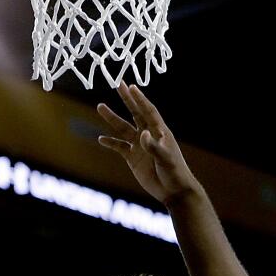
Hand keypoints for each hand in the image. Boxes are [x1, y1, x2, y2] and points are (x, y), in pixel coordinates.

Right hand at [97, 84, 196, 205]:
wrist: (173, 191)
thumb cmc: (174, 173)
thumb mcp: (166, 159)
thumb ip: (153, 146)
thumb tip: (142, 134)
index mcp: (160, 131)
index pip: (148, 111)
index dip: (140, 99)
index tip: (131, 86)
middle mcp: (149, 135)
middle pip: (135, 113)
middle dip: (126, 99)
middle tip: (117, 84)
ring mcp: (140, 146)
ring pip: (123, 128)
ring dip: (112, 118)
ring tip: (100, 106)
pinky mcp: (133, 158)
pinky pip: (119, 147)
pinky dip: (110, 143)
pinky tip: (101, 139)